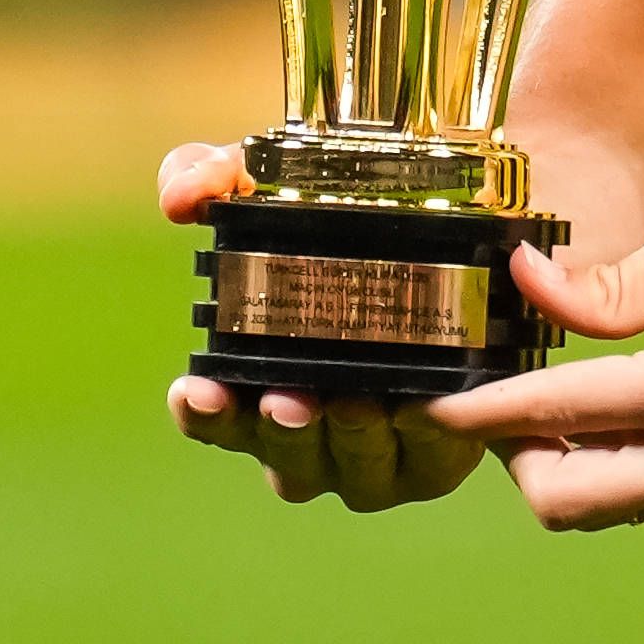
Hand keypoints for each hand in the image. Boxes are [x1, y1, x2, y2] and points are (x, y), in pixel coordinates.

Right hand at [154, 137, 488, 513]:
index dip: (201, 411)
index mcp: (260, 384)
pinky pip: (426, 461)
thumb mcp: (282, 182)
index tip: (195, 388)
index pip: (214, 416)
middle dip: (281, 432)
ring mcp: (375, 449)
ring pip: (352, 469)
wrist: (465, 219)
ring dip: (350, 440)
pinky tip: (415, 408)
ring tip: (355, 401)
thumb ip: (219, 174)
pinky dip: (421, 440)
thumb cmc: (355, 217)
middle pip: (283, 456)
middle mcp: (313, 429)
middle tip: (285, 398)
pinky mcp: (440, 452)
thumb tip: (178, 197)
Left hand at [428, 174, 643, 529]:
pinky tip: (605, 407)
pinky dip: (614, 465)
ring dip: (563, 468)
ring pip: (613, 509)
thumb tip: (528, 286)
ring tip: (540, 398)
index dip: (482, 415)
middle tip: (491, 398)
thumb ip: (614, 279)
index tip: (430, 406)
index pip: (560, 419)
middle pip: (571, 505)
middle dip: (513, 459)